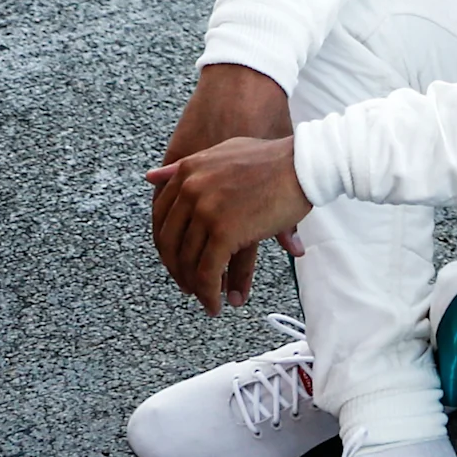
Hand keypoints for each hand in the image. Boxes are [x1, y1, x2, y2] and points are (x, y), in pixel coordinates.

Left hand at [153, 63, 296, 310]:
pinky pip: (208, 271)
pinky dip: (208, 293)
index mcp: (188, 172)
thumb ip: (185, 167)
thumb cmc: (274, 158)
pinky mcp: (225, 232)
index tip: (177, 259)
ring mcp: (206, 211)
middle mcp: (191, 190)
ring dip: (194, 286)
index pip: (162, 217)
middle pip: (170, 242)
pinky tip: (215, 304)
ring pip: (187, 261)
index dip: (168, 244)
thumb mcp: (223, 152)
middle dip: (177, 269)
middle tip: (187, 284)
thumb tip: (150, 177)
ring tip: (204, 298)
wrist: (307, 163)